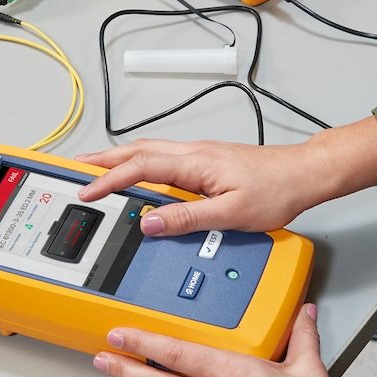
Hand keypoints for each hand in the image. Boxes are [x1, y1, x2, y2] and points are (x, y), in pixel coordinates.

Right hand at [76, 119, 376, 236]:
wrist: (304, 176)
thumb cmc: (276, 191)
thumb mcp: (231, 214)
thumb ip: (187, 219)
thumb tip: (150, 224)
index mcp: (194, 163)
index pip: (139, 167)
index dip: (108, 180)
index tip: (86, 192)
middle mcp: (193, 154)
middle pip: (135, 152)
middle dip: (100, 160)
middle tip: (72, 170)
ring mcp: (198, 157)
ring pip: (147, 154)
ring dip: (117, 161)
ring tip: (93, 172)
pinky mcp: (205, 164)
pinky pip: (161, 161)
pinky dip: (138, 166)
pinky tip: (135, 176)